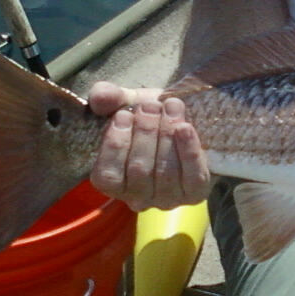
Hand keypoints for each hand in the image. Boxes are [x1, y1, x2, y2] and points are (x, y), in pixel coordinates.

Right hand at [88, 82, 210, 211]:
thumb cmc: (152, 118)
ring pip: (165, 172)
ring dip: (167, 135)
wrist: (189, 123)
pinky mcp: (194, 193)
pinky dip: (189, 150)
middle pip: (139, 170)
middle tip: (151, 106)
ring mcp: (168, 198)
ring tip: (171, 107)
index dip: (115, 145)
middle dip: (145, 133)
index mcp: (114, 182)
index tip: (123, 114)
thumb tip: (100, 97)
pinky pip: (192, 176)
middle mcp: (138, 197)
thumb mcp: (128, 104)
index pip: (108, 175)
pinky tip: (185, 127)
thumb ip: (109, 98)